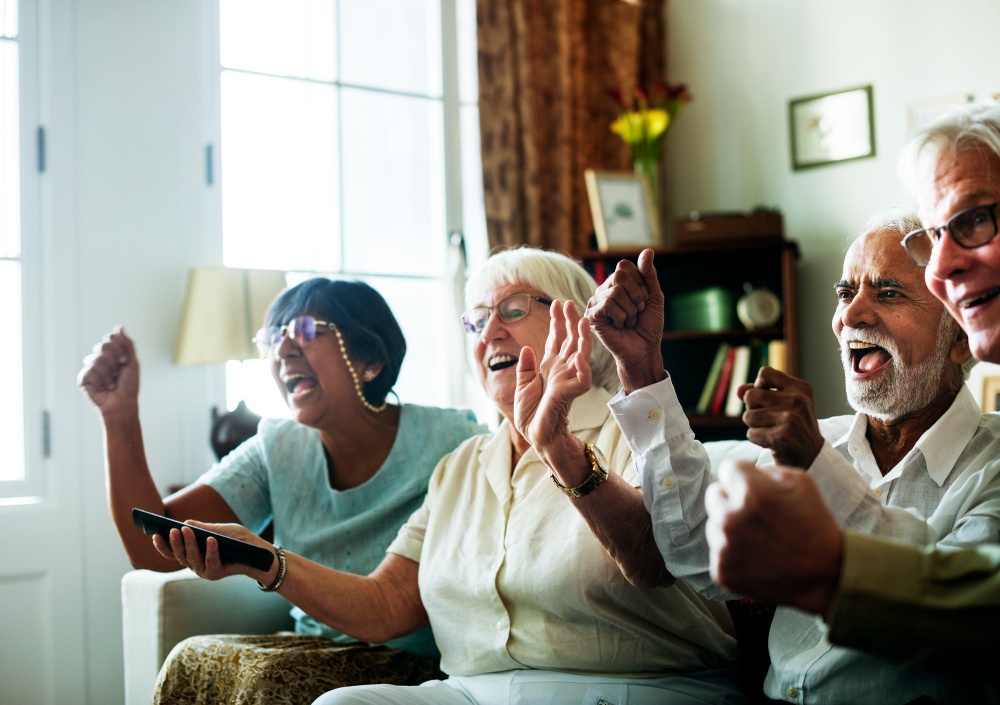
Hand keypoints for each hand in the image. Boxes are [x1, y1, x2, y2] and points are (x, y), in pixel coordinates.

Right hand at [77, 326, 139, 418]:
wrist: (123, 404)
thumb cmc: (130, 385)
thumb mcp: (132, 362)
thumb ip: (127, 344)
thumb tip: (119, 326)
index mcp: (112, 353)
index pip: (109, 338)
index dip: (118, 348)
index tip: (125, 360)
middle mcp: (99, 358)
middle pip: (102, 346)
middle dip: (114, 361)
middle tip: (119, 372)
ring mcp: (90, 368)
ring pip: (96, 360)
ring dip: (108, 374)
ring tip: (112, 383)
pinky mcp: (83, 379)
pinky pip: (89, 372)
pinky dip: (100, 381)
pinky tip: (104, 388)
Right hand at [151, 520, 278, 585]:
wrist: (256, 552)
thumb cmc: (236, 539)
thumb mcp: (220, 530)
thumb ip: (204, 528)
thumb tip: (186, 522)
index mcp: (191, 552)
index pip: (172, 551)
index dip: (162, 545)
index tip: (154, 534)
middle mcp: (194, 563)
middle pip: (180, 554)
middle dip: (175, 542)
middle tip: (172, 529)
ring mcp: (203, 570)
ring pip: (192, 558)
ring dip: (189, 544)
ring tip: (186, 530)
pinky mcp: (215, 574)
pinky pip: (210, 562)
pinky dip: (210, 550)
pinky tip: (210, 539)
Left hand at [514, 301, 591, 476]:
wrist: (536, 436)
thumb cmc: (530, 415)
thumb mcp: (522, 387)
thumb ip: (525, 368)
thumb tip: (527, 348)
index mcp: (549, 367)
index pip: (555, 339)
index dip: (556, 322)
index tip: (556, 304)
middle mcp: (561, 370)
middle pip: (569, 340)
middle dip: (569, 321)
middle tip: (569, 302)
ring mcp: (569, 379)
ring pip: (580, 353)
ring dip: (582, 336)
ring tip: (581, 319)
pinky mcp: (573, 392)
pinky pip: (582, 376)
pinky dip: (583, 364)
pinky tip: (582, 351)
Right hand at [585, 249, 664, 392]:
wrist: (644, 349)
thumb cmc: (648, 325)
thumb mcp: (654, 296)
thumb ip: (649, 274)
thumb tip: (647, 250)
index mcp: (618, 283)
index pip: (625, 266)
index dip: (640, 283)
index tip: (645, 301)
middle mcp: (604, 289)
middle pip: (619, 275)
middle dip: (637, 296)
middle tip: (638, 312)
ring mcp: (596, 301)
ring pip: (616, 291)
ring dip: (630, 310)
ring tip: (629, 321)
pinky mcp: (592, 315)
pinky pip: (608, 304)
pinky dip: (621, 317)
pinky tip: (620, 326)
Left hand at [705, 460, 843, 616]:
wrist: (826, 575)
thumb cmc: (815, 525)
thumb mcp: (801, 481)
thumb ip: (766, 470)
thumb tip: (745, 472)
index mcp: (749, 492)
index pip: (726, 469)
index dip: (743, 476)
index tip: (754, 488)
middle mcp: (730, 518)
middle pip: (714, 494)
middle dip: (731, 498)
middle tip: (755, 513)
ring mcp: (724, 547)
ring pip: (714, 524)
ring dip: (730, 527)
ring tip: (760, 538)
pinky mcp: (722, 571)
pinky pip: (718, 552)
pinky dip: (733, 553)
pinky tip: (757, 557)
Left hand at [739, 366, 823, 467]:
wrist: (812, 456)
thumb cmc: (794, 426)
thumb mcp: (785, 404)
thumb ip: (760, 393)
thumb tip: (738, 390)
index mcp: (800, 388)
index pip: (765, 373)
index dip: (758, 386)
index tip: (766, 399)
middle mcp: (797, 400)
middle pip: (750, 395)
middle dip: (753, 409)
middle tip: (769, 419)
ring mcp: (789, 419)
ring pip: (748, 416)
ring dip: (755, 426)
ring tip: (771, 430)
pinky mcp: (781, 437)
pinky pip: (751, 434)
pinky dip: (757, 439)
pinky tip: (771, 442)